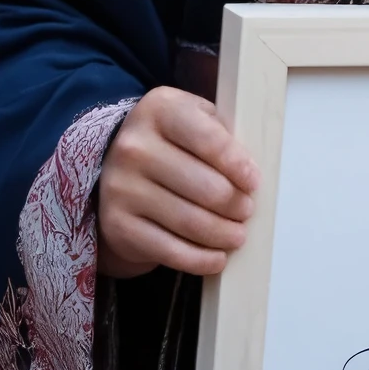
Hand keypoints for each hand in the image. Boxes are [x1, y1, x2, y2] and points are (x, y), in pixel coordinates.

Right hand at [97, 86, 258, 277]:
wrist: (115, 169)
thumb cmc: (171, 143)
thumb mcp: (194, 120)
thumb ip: (221, 135)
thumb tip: (250, 175)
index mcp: (159, 110)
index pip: (208, 139)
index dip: (237, 164)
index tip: (253, 182)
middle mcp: (134, 146)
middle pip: (203, 186)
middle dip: (235, 204)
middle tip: (247, 211)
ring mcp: (121, 187)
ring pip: (190, 221)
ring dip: (222, 234)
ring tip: (237, 235)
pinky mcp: (117, 225)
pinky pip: (169, 250)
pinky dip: (200, 259)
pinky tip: (217, 258)